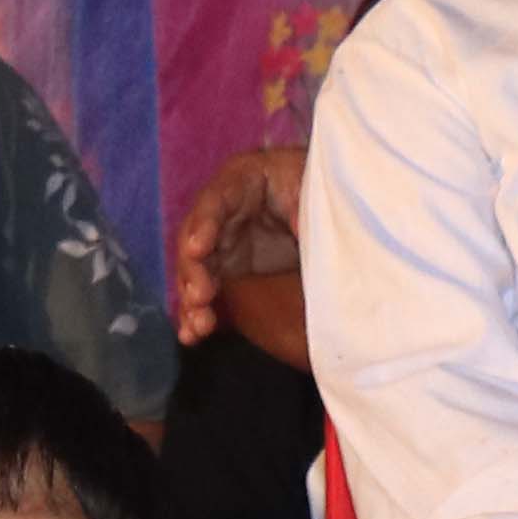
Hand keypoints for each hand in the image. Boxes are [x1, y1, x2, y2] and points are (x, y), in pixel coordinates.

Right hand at [165, 141, 304, 351]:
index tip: (198, 248)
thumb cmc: (314, 185)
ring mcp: (224, 244)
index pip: (215, 201)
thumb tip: (298, 234)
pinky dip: (200, 313)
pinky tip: (193, 335)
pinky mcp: (229, 271)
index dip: (203, 224)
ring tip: (197, 326)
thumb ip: (302, 210)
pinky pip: (209, 292)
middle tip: (199, 297)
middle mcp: (222, 214)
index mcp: (240, 182)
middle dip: (194, 272)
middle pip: (196, 241)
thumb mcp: (312, 188)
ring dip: (193, 301)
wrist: (324, 198)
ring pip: (197, 272)